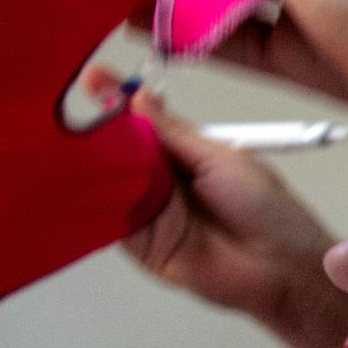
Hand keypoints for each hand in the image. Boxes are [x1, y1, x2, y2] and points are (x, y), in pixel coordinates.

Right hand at [94, 68, 347, 347]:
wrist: (281, 267)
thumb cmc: (268, 210)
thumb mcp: (221, 158)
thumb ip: (174, 133)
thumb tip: (138, 98)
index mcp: (186, 152)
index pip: (142, 122)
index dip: (117, 101)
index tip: (95, 79)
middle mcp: (163, 179)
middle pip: (118, 150)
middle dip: (95, 129)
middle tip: (69, 110)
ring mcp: (150, 211)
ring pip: (109, 183)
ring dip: (90, 166)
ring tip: (66, 141)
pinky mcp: (141, 244)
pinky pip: (108, 222)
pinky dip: (92, 206)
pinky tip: (77, 186)